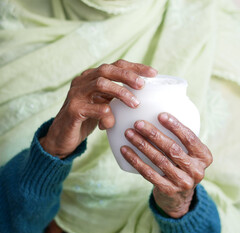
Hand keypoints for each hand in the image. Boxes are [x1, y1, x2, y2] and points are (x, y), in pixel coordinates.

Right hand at [39, 59, 156, 158]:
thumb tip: (144, 92)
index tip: (153, 73)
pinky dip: (106, 115)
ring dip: (121, 93)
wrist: (63, 137)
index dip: (135, 67)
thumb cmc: (89, 119)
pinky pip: (93, 108)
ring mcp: (76, 94)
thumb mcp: (104, 103)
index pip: (116, 65)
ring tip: (135, 104)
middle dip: (128, 76)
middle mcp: (83, 81)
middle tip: (143, 85)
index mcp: (92, 77)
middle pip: (107, 70)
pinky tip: (111, 123)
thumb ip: (117, 96)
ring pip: (100, 84)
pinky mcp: (73, 110)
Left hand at [120, 113, 212, 217]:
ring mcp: (182, 182)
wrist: (180, 197)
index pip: (190, 138)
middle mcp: (196, 170)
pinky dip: (136, 161)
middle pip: (172, 149)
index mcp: (204, 157)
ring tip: (129, 133)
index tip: (160, 115)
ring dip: (142, 145)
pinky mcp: (168, 190)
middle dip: (154, 134)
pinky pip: (149, 173)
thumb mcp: (190, 153)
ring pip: (159, 160)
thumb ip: (182, 139)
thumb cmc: (182, 165)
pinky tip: (125, 150)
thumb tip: (160, 115)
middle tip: (138, 123)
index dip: (175, 126)